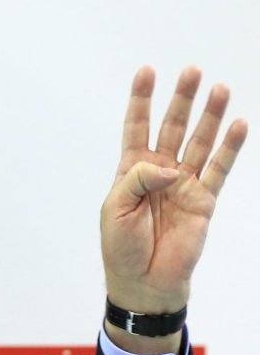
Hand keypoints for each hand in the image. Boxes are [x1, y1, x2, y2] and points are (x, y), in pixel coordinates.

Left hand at [100, 66, 246, 353]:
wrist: (144, 283)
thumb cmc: (122, 248)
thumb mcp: (115, 211)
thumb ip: (137, 181)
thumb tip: (169, 168)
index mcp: (130, 172)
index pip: (136, 128)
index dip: (141, 101)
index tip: (146, 72)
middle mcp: (158, 173)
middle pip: (171, 127)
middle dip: (181, 100)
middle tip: (191, 72)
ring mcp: (183, 184)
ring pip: (199, 142)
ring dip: (209, 117)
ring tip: (219, 88)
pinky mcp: (204, 200)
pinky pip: (219, 169)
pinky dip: (230, 148)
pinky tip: (239, 125)